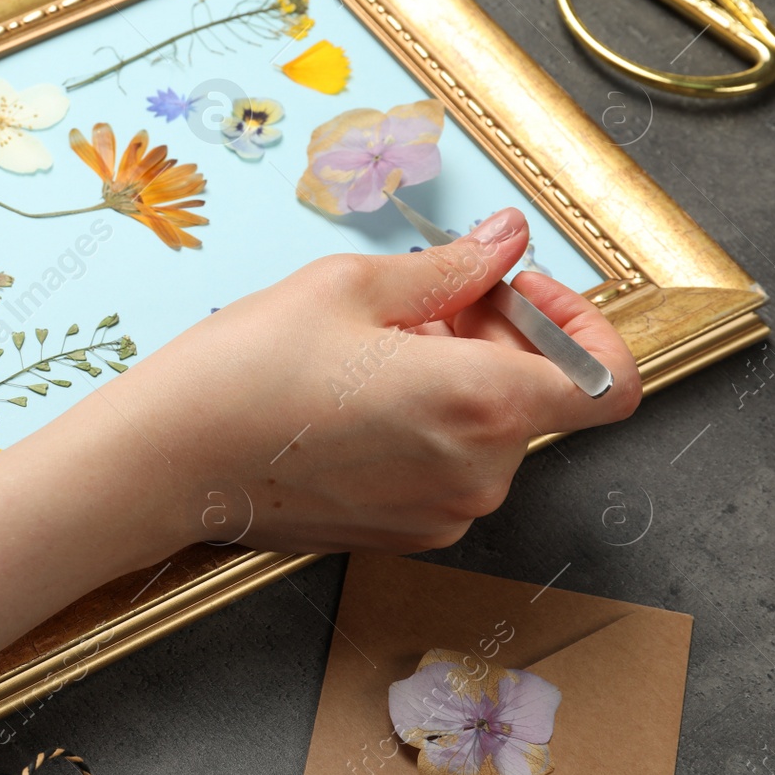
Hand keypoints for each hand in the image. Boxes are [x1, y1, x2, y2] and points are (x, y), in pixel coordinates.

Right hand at [78, 207, 640, 555]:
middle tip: (423, 299)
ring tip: (375, 346)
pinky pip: (451, 466)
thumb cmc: (246, 371)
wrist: (168, 462)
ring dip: (460, 377)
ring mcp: (444, 512)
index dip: (580, 325)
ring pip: (491, 430)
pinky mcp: (406, 533)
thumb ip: (452, 267)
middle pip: (540, 395)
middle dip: (500, 335)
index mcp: (481, 403)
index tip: (520, 293)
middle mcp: (479, 472)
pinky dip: (430, 423)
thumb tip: (507, 241)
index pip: (607, 381)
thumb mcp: (350, 288)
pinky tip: (359, 394)